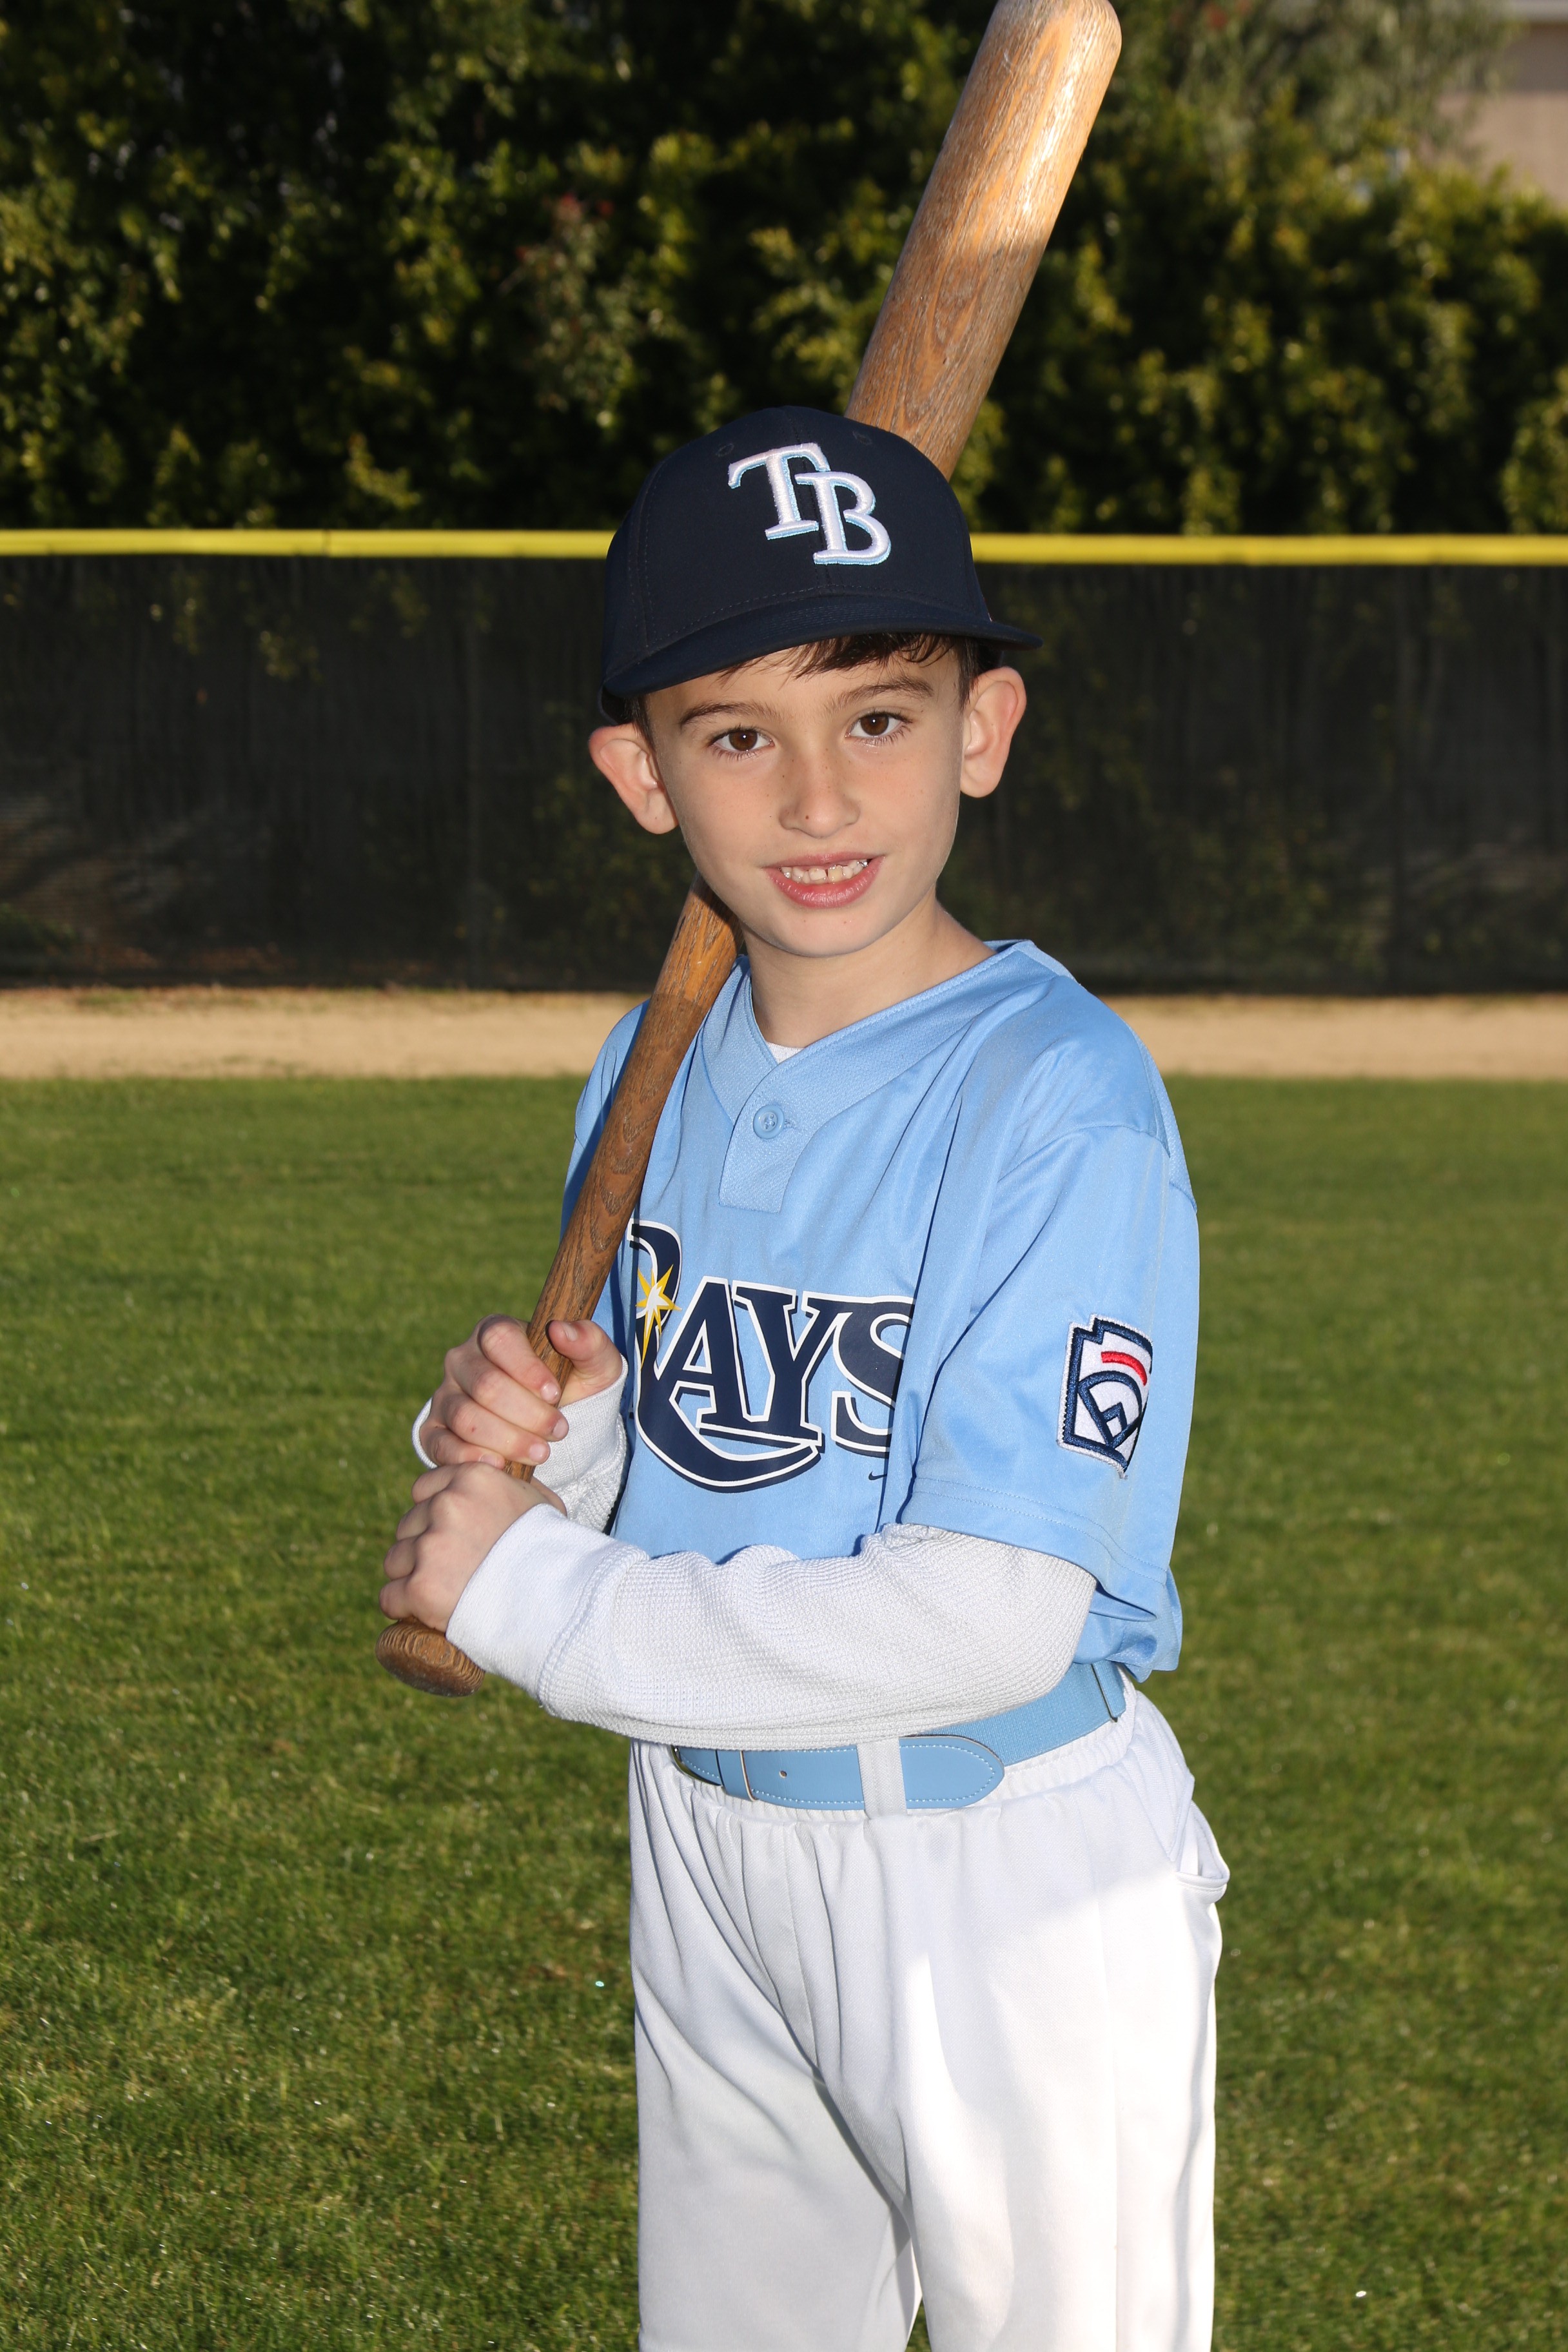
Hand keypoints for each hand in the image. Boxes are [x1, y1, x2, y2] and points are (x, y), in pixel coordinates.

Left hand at [379, 1463, 564, 1634]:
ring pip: (395, 1560)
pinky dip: (402, 1608)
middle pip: (408, 1525)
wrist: (556, 1601)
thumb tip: (506, 1474)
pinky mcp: (420, 1587)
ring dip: (411, 1576)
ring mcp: (431, 1546)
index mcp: (473, 1478)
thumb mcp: (544, 1505)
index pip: (424, 1489)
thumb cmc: (555, 1553)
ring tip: (439, 1593)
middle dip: (422, 1547)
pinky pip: (390, 1597)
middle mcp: (447, 1505)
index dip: (433, 1515)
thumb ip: (515, 1487)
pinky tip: (420, 1612)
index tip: (449, 1536)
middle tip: (449, 1570)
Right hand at [423, 1315, 623, 1470]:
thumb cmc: (574, 1387)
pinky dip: (470, 1458)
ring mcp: (445, 1396)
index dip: (527, 1368)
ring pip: (466, 1417)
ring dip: (507, 1439)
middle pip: (484, 1384)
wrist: (555, 1430)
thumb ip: (589, 1342)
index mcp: (495, 1332)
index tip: (556, 1394)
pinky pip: (440, 1445)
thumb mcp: (596, 1365)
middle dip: (527, 1413)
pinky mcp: (434, 1432)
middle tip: (559, 1431)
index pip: (499, 1338)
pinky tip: (501, 1466)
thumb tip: (560, 1330)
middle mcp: (462, 1360)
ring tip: (541, 1453)